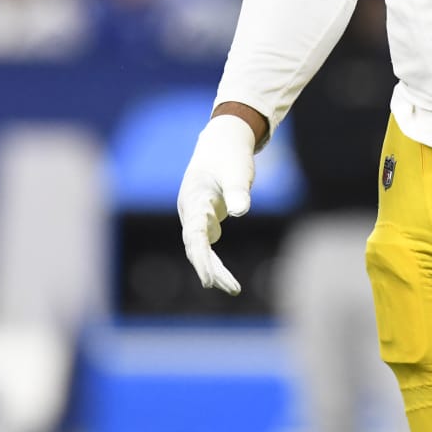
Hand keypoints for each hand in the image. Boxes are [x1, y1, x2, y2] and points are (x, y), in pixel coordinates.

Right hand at [176, 114, 256, 294]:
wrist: (222, 143)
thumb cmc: (230, 155)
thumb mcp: (237, 170)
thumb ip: (238, 190)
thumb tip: (240, 211)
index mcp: (194, 199)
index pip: (194, 235)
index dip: (200, 258)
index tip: (208, 279)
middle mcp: (191, 211)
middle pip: (196, 247)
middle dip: (210, 269)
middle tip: (232, 288)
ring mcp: (196, 216)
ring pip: (201, 249)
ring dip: (214, 269)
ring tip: (234, 289)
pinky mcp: (205, 218)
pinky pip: (207, 245)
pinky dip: (216, 261)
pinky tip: (226, 279)